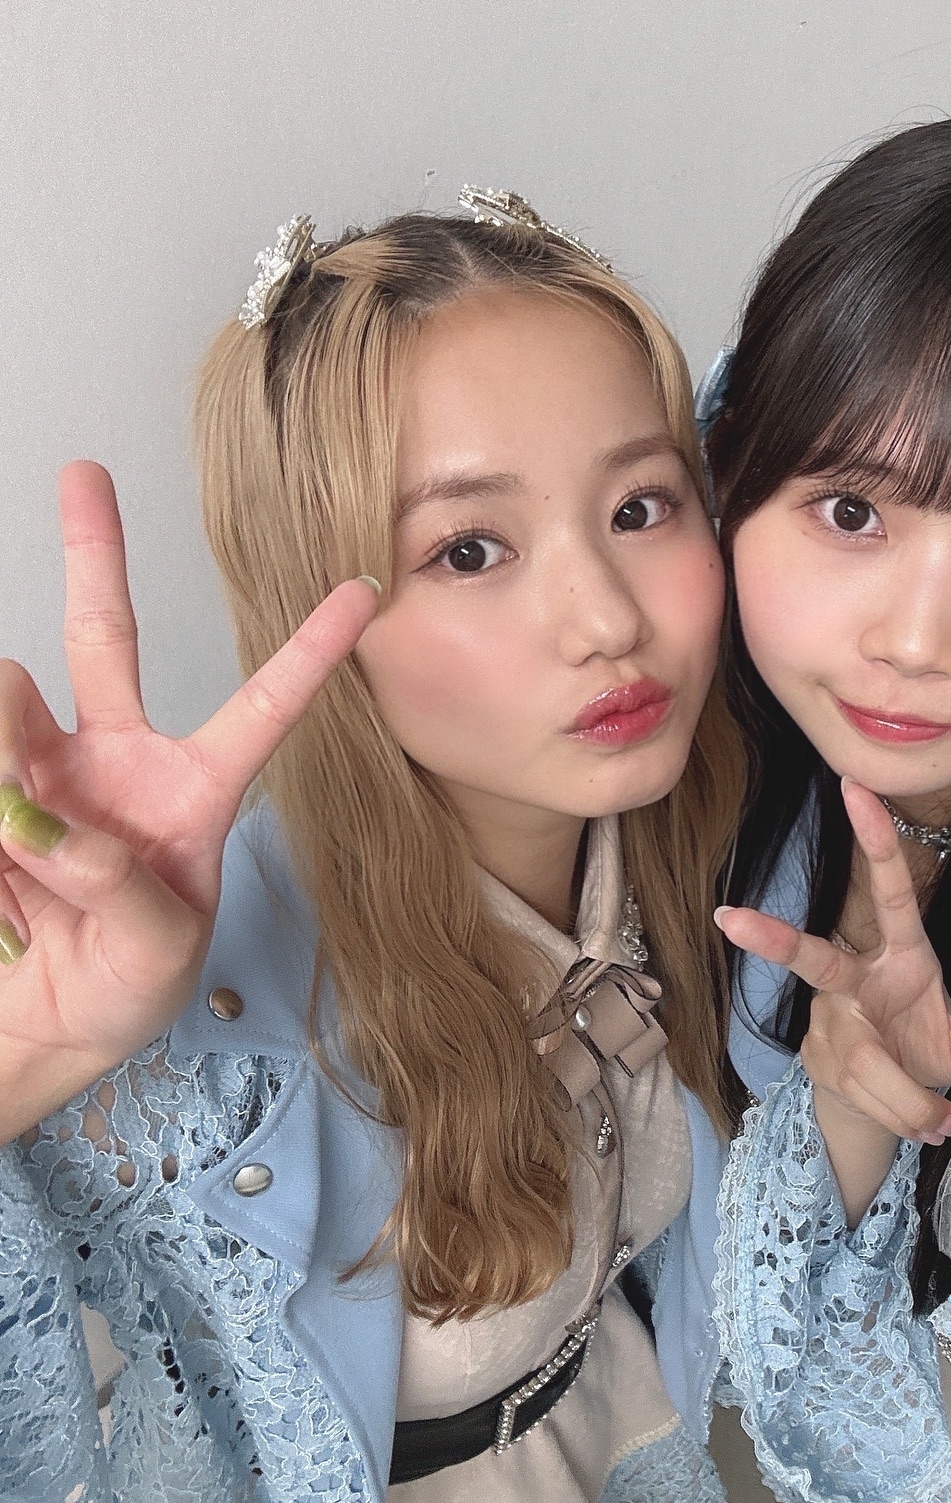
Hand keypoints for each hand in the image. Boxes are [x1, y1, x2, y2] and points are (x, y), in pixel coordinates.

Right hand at [0, 461, 378, 1142]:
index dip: (310, 652)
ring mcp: (41, 773)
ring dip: (6, 744)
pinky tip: (8, 889)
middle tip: (84, 473)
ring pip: (11, 714)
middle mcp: (115, 761)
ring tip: (20, 837)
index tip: (362, 587)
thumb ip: (128, 891)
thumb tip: (66, 825)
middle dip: (93, 554)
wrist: (38, 1029)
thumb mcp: (159, 952)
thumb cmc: (125, 986)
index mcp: (192, 789)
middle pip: (104, 639)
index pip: (262, 709)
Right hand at [715, 778, 950, 1145]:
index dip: (876, 842)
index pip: (892, 893)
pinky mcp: (812, 1059)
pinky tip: (916, 1122)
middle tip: (731, 918)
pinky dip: (900, 1120)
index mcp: (904, 955)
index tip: (856, 787)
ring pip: (866, 1066)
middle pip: (813, 959)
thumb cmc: (935, 1052)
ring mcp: (826, 1020)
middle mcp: (854, 981)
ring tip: (943, 1124)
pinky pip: (864, 1098)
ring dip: (912, 1104)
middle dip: (774, 939)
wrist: (889, 1098)